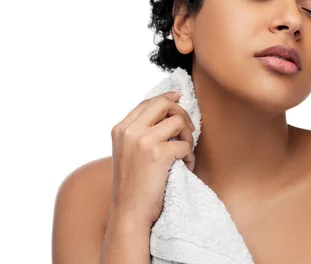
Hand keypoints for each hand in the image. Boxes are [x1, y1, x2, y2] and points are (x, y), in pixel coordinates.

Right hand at [108, 90, 195, 228]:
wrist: (129, 213)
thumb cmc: (133, 186)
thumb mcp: (128, 152)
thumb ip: (141, 132)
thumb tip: (168, 111)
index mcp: (120, 129)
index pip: (147, 102)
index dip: (166, 98)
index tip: (178, 98)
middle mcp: (129, 131)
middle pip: (163, 104)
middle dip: (181, 112)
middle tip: (189, 129)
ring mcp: (142, 141)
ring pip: (178, 122)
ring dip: (188, 138)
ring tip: (184, 154)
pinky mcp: (158, 154)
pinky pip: (185, 146)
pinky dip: (189, 157)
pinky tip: (184, 167)